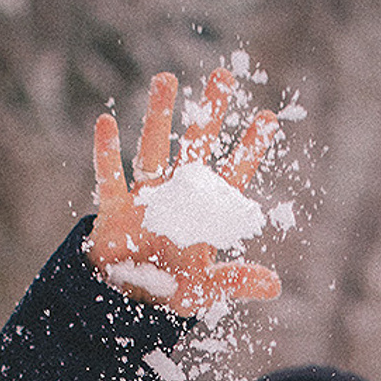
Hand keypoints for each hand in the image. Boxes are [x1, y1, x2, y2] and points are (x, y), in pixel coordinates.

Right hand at [89, 68, 285, 312]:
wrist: (127, 305)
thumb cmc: (170, 292)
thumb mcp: (206, 290)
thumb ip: (236, 280)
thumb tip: (274, 285)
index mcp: (204, 213)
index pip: (232, 173)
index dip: (248, 148)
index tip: (266, 119)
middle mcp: (177, 196)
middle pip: (196, 145)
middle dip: (209, 113)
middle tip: (223, 76)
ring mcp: (145, 197)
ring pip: (154, 147)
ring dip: (160, 115)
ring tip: (167, 79)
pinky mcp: (115, 209)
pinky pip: (110, 176)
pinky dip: (106, 152)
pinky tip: (107, 123)